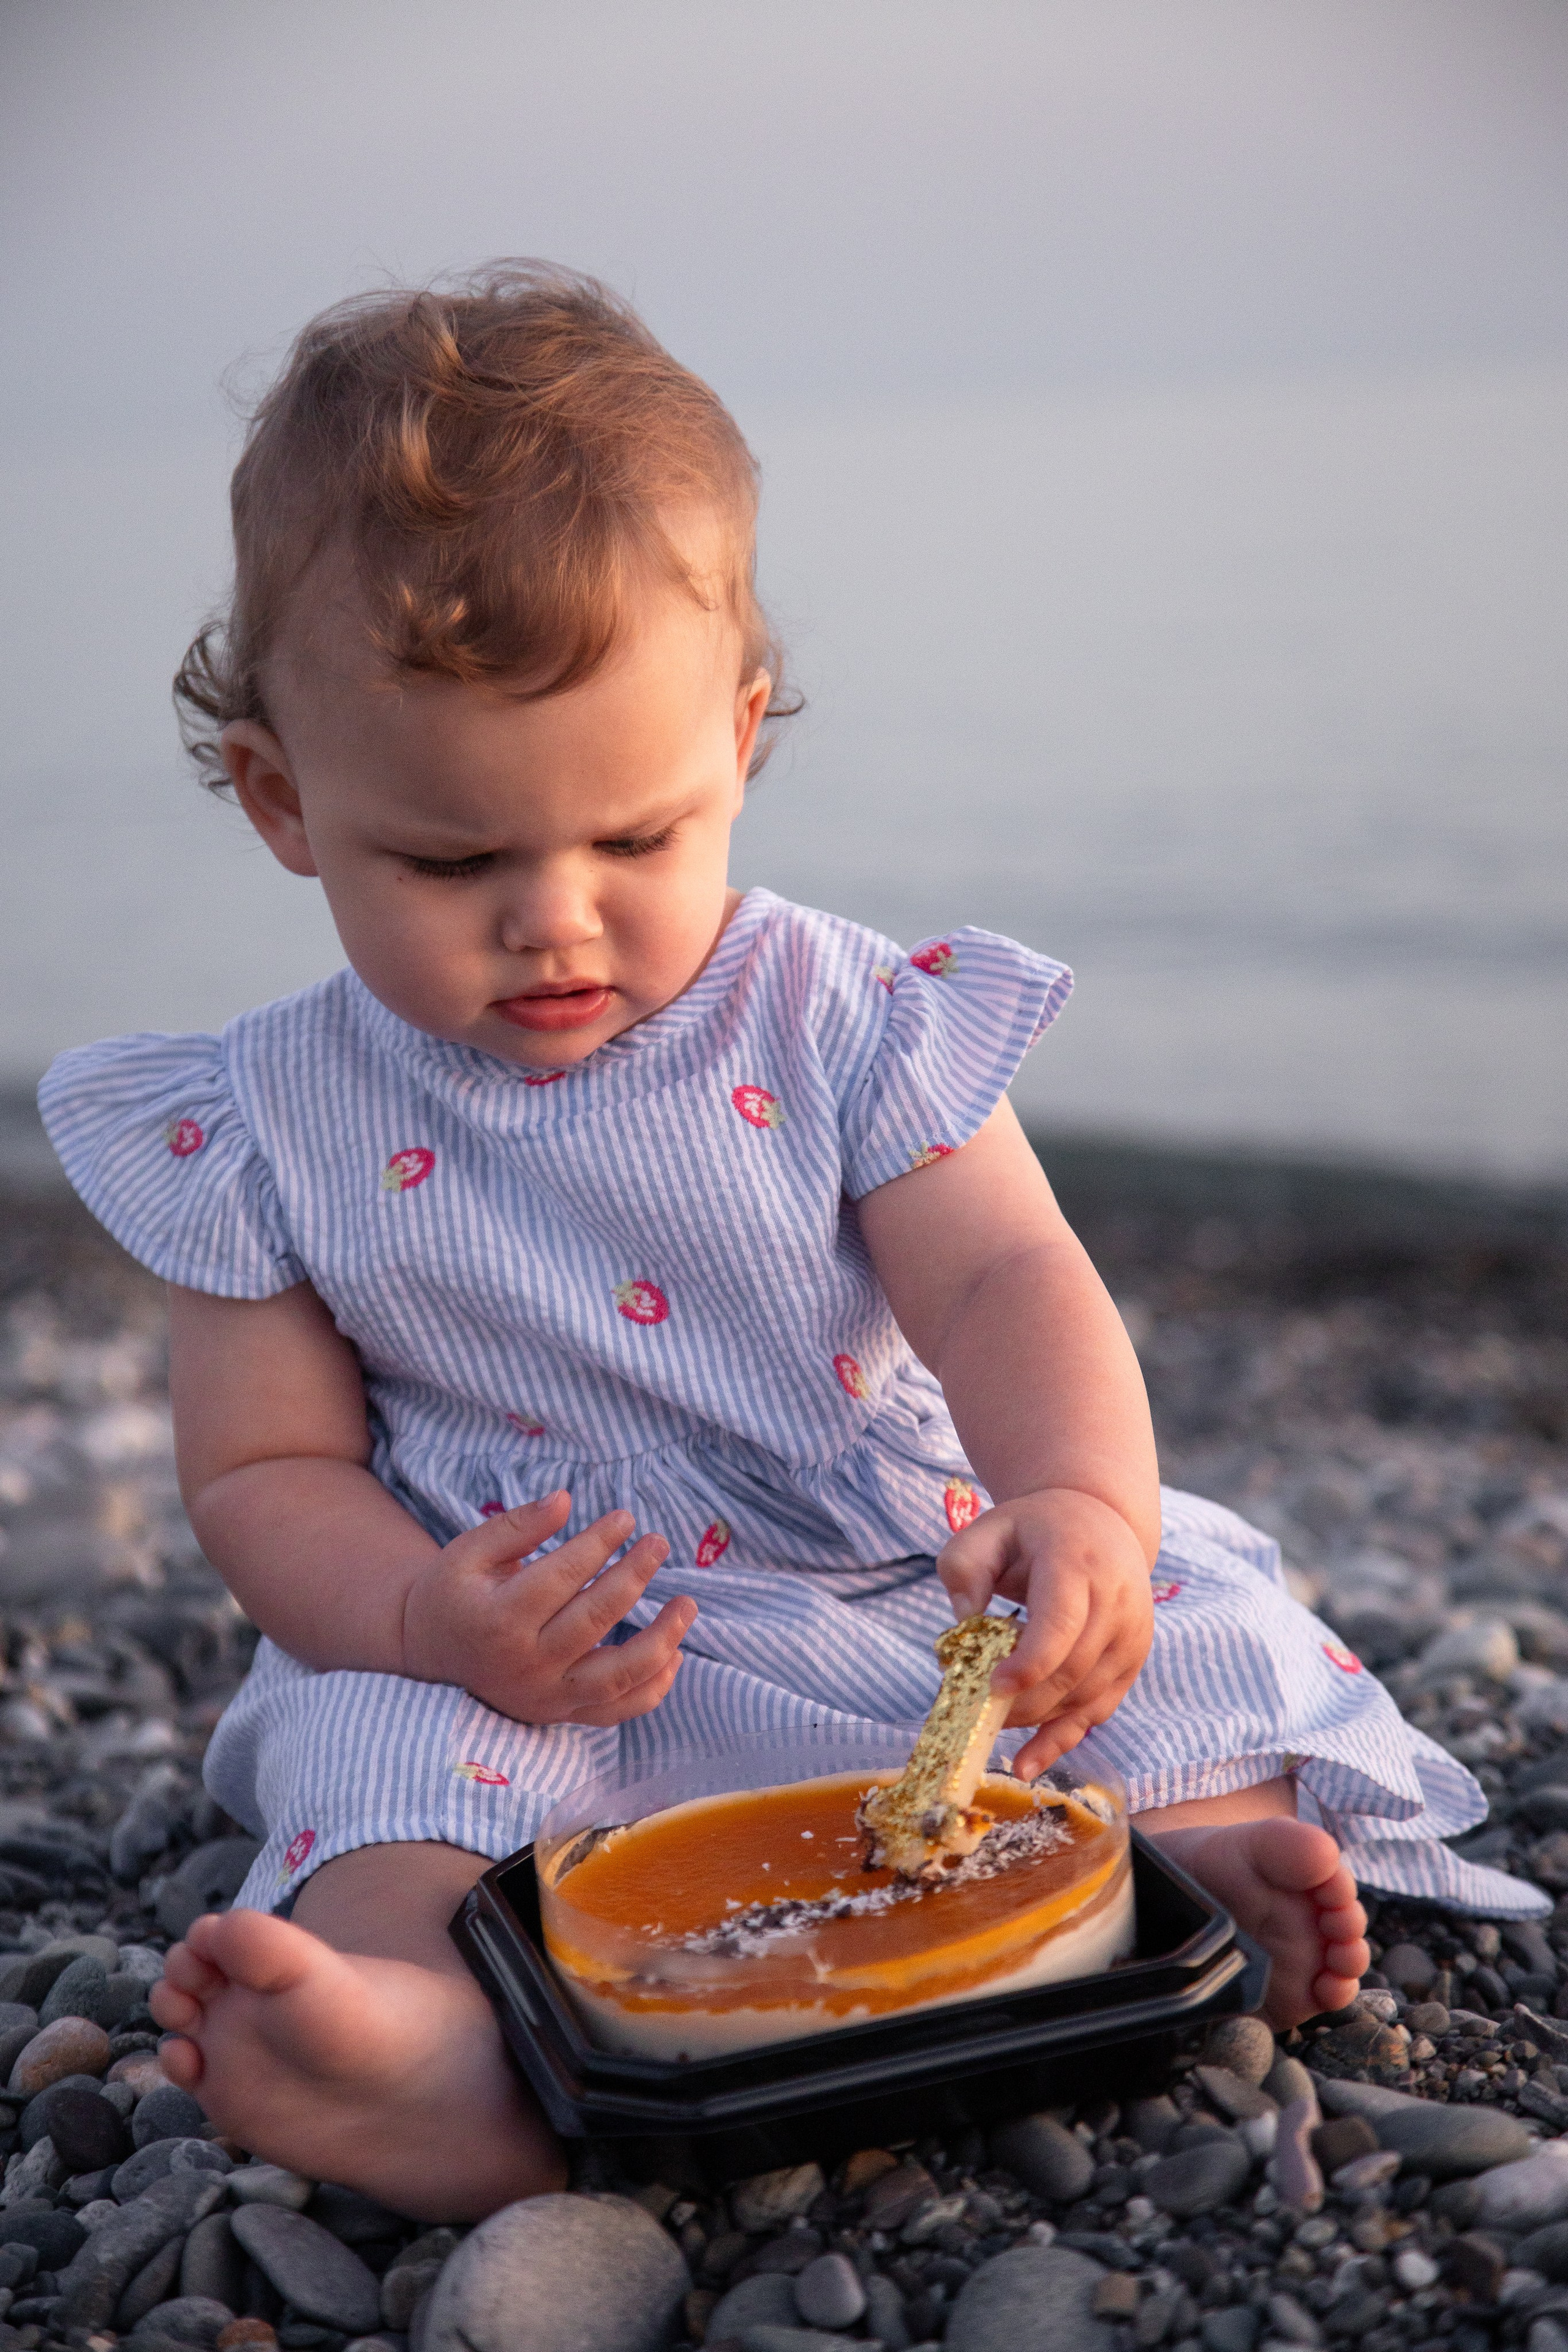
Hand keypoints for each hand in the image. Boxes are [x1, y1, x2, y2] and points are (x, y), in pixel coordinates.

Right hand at [401, 1490, 694, 1725]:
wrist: (430, 1653)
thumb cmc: (453, 1592)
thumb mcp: (469, 1551)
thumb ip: (517, 1526)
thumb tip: (566, 1499)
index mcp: (499, 1618)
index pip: (563, 1576)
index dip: (599, 1542)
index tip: (626, 1518)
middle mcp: (524, 1664)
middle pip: (594, 1619)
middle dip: (634, 1576)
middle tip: (659, 1542)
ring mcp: (545, 1696)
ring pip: (615, 1676)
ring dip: (661, 1641)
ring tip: (687, 1604)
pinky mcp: (559, 1715)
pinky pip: (615, 1712)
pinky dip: (652, 1690)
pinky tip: (675, 1656)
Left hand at [937, 1485, 1153, 1776]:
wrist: (1101, 1521)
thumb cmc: (1033, 1530)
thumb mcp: (988, 1529)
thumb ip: (964, 1568)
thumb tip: (963, 1625)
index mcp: (1078, 1563)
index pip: (1061, 1625)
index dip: (1029, 1664)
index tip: (993, 1687)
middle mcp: (1116, 1601)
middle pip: (1071, 1670)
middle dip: (1023, 1701)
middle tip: (976, 1711)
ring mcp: (1132, 1635)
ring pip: (1085, 1697)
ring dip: (1036, 1720)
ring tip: (991, 1724)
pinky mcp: (1133, 1661)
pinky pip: (1100, 1711)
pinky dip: (1062, 1740)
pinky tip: (1027, 1764)